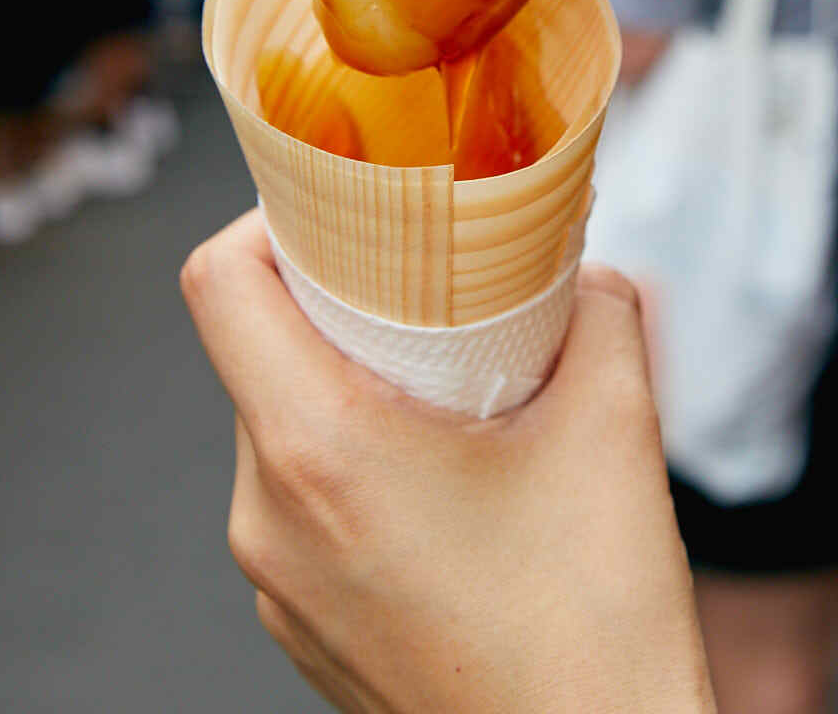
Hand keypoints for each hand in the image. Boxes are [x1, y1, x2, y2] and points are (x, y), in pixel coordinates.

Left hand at [181, 211, 711, 713]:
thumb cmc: (595, 628)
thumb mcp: (618, 427)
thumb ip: (600, 310)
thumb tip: (581, 269)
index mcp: (318, 451)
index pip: (219, 284)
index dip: (267, 218)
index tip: (341, 206)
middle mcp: (268, 519)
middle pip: (258, 353)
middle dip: (336, 304)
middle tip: (427, 289)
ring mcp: (277, 587)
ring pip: (281, 433)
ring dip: (352, 391)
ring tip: (453, 396)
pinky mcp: (303, 632)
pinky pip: (303, 511)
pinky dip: (357, 470)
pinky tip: (450, 488)